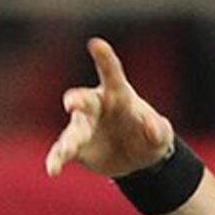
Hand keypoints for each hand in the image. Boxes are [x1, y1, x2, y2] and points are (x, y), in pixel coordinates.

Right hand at [44, 38, 179, 181]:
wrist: (138, 161)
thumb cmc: (149, 137)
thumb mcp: (160, 135)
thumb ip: (158, 130)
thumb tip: (151, 124)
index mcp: (118, 95)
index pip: (112, 74)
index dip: (105, 59)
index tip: (96, 44)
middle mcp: (96, 107)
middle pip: (86, 100)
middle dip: (78, 100)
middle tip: (71, 103)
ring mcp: (84, 126)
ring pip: (73, 131)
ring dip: (69, 140)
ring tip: (67, 151)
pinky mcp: (77, 147)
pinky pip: (63, 152)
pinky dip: (57, 159)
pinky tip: (53, 169)